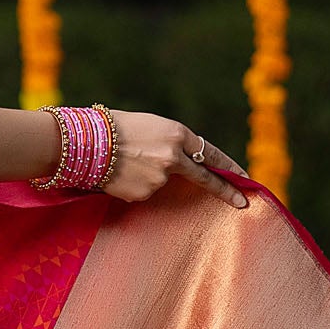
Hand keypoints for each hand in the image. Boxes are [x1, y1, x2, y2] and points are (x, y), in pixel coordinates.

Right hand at [102, 113, 249, 209]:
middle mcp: (173, 157)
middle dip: (226, 191)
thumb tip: (183, 164)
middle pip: (204, 177)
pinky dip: (135, 185)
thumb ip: (171, 143)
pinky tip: (120, 174)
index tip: (245, 178)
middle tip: (243, 202)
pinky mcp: (144, 194)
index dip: (229, 166)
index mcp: (176, 134)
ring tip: (126, 163)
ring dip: (149, 176)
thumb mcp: (150, 126)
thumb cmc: (114, 127)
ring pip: (162, 183)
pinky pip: (144, 191)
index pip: (211, 153)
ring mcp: (160, 179)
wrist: (84, 143)